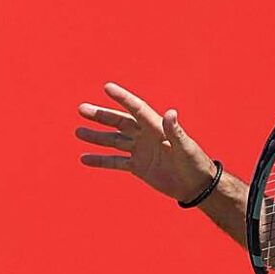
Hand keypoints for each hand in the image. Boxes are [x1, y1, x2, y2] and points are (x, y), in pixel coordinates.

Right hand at [76, 82, 215, 201]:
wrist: (196, 185)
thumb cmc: (194, 163)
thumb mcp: (185, 147)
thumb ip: (176, 131)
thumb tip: (171, 112)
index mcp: (157, 127)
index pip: (136, 109)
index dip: (122, 98)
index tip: (107, 87)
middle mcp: (146, 136)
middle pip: (119, 122)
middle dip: (101, 116)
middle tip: (81, 109)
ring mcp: (140, 151)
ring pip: (114, 141)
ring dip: (96, 136)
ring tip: (78, 131)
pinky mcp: (138, 166)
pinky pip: (115, 162)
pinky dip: (100, 160)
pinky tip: (84, 158)